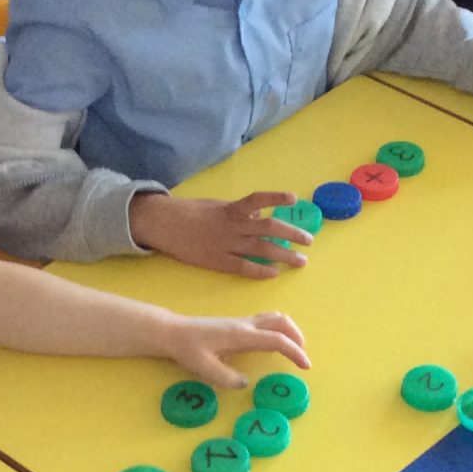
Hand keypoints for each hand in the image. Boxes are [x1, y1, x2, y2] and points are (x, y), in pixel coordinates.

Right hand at [130, 190, 314, 277]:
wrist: (164, 225)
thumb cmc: (191, 212)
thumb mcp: (217, 205)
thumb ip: (239, 211)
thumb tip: (260, 215)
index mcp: (232, 209)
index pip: (258, 200)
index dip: (276, 199)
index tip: (294, 199)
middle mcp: (233, 226)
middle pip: (268, 229)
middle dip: (292, 235)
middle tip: (308, 241)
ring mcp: (226, 245)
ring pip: (261, 250)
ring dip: (284, 256)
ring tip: (300, 261)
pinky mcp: (218, 261)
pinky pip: (244, 267)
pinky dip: (261, 271)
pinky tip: (274, 273)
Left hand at [163, 310, 310, 390]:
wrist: (174, 332)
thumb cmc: (187, 349)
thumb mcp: (204, 368)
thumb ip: (226, 378)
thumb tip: (246, 383)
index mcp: (241, 335)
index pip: (276, 340)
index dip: (294, 352)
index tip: (305, 366)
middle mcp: (246, 324)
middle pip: (282, 322)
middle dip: (297, 338)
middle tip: (302, 358)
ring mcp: (243, 321)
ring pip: (275, 317)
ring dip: (290, 331)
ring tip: (294, 349)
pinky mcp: (239, 322)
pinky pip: (267, 320)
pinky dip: (279, 329)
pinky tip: (275, 342)